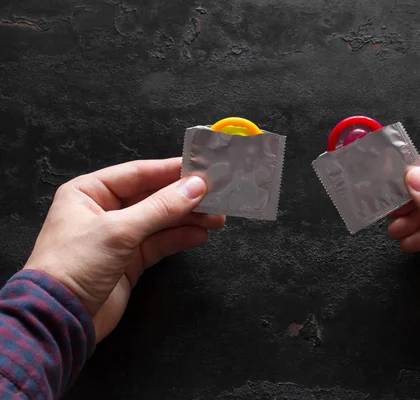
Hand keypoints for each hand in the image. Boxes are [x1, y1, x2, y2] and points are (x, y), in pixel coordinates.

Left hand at [24, 158, 224, 341]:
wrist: (60, 319)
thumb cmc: (77, 264)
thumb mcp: (119, 230)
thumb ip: (161, 207)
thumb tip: (197, 186)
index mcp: (89, 192)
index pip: (137, 174)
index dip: (170, 171)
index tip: (202, 168)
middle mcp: (104, 210)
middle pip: (152, 197)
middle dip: (184, 198)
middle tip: (216, 195)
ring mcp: (118, 237)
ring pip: (160, 221)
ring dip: (188, 219)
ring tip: (217, 217)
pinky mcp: (130, 261)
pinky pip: (159, 244)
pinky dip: (179, 238)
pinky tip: (200, 234)